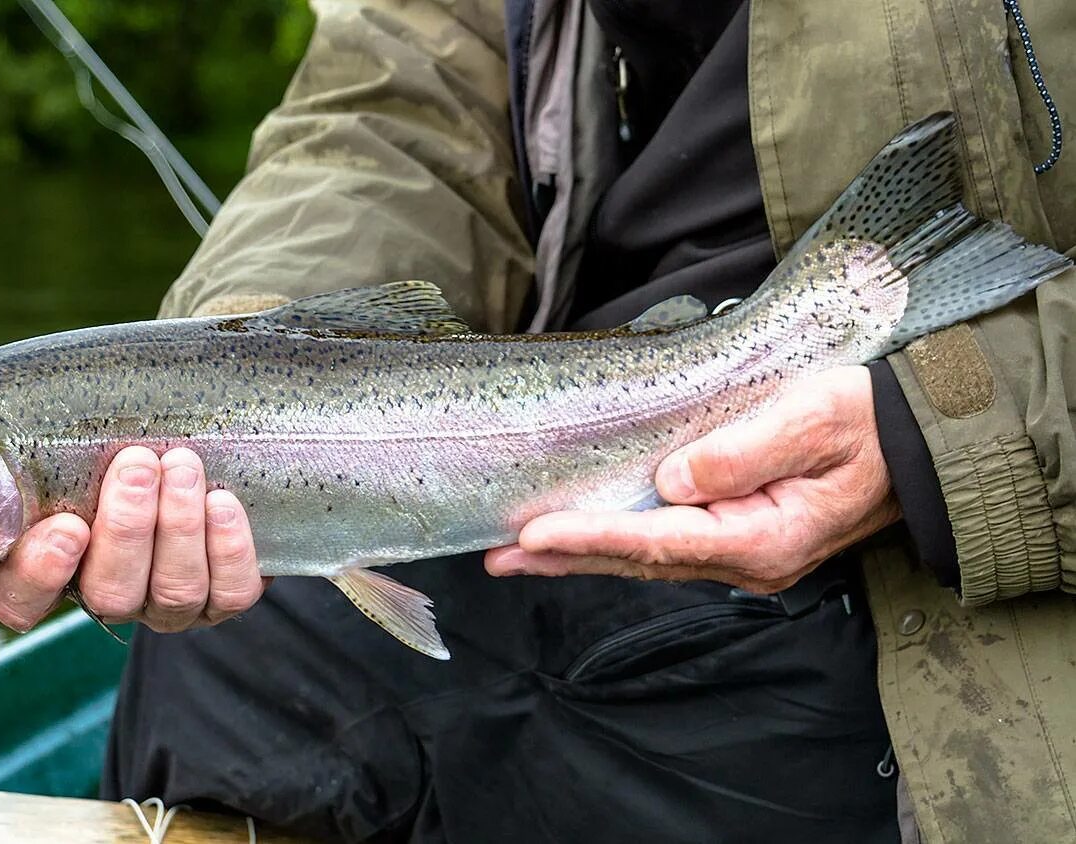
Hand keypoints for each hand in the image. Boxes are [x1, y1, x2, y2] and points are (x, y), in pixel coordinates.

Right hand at [0, 446, 265, 631]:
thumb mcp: (88, 444)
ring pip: (173, 591)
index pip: (21, 598)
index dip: (38, 575)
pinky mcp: (223, 600)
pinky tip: (223, 503)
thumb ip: (65, 444)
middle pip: (109, 592)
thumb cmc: (129, 448)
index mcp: (56, 566)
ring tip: (182, 467)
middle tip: (137, 465)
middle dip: (127, 528)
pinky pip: (229, 593)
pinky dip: (229, 550)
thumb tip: (54, 401)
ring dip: (179, 526)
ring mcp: (168, 605)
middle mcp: (111, 594)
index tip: (65, 527)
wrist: (204, 463)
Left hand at [484, 366, 900, 592]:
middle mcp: (747, 560)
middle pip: (638, 560)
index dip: (589, 536)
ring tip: (516, 555)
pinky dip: (614, 541)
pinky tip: (577, 539)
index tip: (533, 536)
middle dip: (565, 557)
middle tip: (497, 557)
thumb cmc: (871, 423)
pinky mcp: (739, 536)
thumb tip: (673, 478)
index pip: (656, 541)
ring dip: (580, 554)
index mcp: (763, 539)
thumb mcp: (813, 420)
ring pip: (645, 557)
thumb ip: (743, 451)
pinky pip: (663, 544)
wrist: (921, 443)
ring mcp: (743, 554)